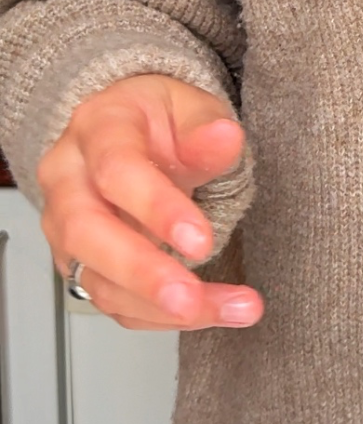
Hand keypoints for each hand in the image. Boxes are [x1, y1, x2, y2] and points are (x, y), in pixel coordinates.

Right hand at [37, 73, 263, 332]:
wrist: (130, 131)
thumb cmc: (159, 120)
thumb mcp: (189, 106)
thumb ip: (205, 127)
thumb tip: (224, 138)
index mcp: (97, 129)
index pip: (116, 171)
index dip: (156, 209)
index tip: (201, 240)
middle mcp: (70, 180)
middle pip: (87, 234)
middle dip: (142, 274)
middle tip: (191, 298)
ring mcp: (68, 228)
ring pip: (99, 281)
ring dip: (164, 307)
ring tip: (233, 308)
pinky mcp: (83, 265)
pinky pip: (116, 303)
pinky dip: (163, 317)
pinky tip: (211, 311)